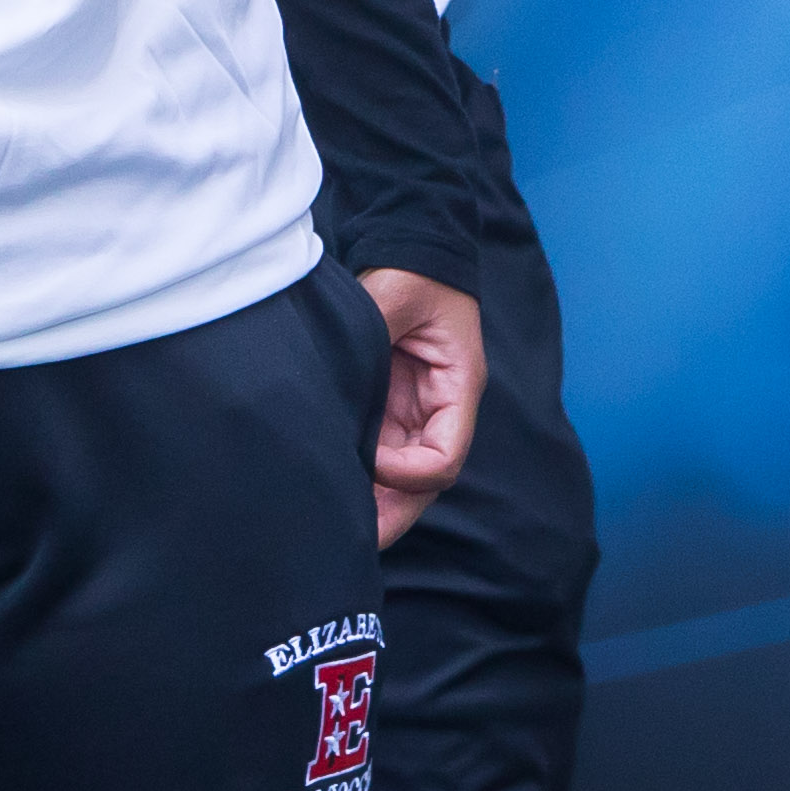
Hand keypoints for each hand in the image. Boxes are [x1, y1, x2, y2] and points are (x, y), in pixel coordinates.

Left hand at [358, 267, 485, 544]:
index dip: (410, 470)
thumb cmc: (413, 270)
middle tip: (353, 541)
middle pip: (424, 478)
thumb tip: (347, 364)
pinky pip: (381, 452)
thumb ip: (376, 327)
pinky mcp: (389, 406)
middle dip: (392, 511)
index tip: (373, 459)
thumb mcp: (396, 293)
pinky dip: (362, 473)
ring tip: (335, 527)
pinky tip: (333, 489)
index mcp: (457, 386)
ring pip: (401, 474)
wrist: (410, 249)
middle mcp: (439, 408)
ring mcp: (414, 410)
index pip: (445, 454)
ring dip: (374, 500)